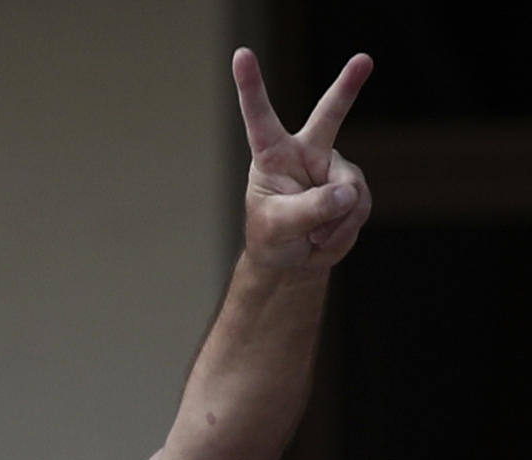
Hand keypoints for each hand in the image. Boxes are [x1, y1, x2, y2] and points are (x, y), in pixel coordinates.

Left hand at [233, 47, 372, 270]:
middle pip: (329, 115)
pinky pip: (359, 206)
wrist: (291, 260)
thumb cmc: (271, 237)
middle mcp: (305, 153)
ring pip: (349, 187)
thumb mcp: (278, 226)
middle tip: (363, 59)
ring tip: (313, 236)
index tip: (241, 54)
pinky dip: (344, 229)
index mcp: (272, 155)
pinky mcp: (352, 188)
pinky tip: (325, 237)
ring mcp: (331, 169)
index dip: (251, 86)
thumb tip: (347, 192)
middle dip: (347, 87)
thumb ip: (309, 209)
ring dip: (335, 220)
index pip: (259, 117)